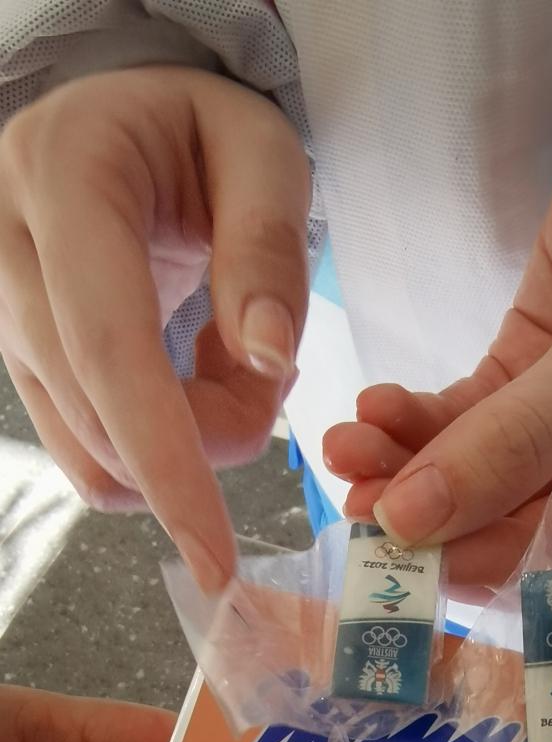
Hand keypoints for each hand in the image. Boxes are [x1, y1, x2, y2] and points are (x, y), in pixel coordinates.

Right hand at [0, 66, 310, 589]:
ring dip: (188, 446)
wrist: (129, 121)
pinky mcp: (21, 359)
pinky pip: (88, 448)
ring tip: (229, 361)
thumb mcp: (263, 154)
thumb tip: (268, 359)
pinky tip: (191, 381)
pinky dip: (159, 447)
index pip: (108, 348)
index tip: (216, 556)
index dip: (165, 459)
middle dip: (209, 441)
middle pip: (101, 415)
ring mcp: (1, 315)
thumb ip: (268, 250)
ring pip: (90, 450)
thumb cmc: (203, 130)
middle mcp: (7, 254)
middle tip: (270, 377)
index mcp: (65, 184)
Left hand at [326, 57, 551, 585]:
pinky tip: (371, 407)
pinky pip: (463, 412)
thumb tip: (411, 522)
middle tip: (357, 511)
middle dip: (431, 520)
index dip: (486, 569)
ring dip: (406, 465)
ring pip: (476, 469)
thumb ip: (521, 440)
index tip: (408, 564)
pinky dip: (414, 416)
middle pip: (510, 525)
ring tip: (346, 447)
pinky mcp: (529, 367)